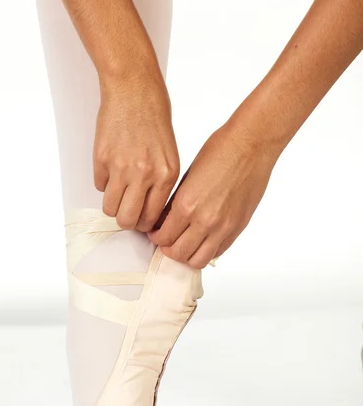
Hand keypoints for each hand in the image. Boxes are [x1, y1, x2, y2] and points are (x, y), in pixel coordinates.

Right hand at [94, 71, 179, 231]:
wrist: (134, 89)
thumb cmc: (154, 118)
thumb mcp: (170, 154)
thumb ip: (161, 183)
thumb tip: (149, 210)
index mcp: (166, 175)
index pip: (152, 218)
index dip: (144, 224)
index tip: (141, 221)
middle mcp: (144, 175)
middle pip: (128, 220)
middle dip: (126, 220)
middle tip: (127, 211)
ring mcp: (121, 167)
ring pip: (110, 207)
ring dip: (112, 204)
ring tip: (118, 191)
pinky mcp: (101, 159)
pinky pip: (99, 185)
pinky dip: (104, 181)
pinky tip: (112, 166)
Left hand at [148, 112, 281, 267]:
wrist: (251, 145)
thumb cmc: (219, 151)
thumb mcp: (186, 177)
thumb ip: (174, 204)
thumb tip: (164, 223)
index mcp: (186, 205)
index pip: (163, 237)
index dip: (155, 237)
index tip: (155, 233)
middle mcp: (204, 221)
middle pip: (177, 253)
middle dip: (167, 248)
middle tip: (166, 240)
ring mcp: (223, 227)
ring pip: (197, 260)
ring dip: (187, 255)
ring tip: (184, 244)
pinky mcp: (237, 228)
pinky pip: (217, 252)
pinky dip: (206, 251)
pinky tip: (202, 240)